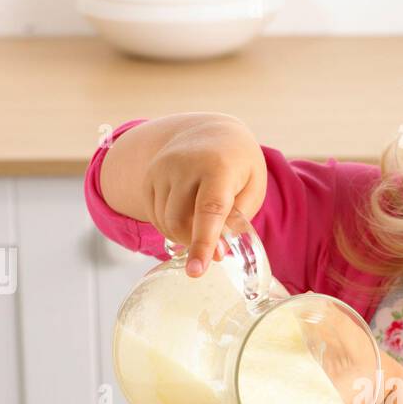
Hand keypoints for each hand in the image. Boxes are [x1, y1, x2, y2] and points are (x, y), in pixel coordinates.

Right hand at [141, 114, 267, 275]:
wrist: (212, 132)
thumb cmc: (239, 165)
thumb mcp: (253, 187)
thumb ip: (237, 220)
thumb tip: (217, 253)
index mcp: (218, 167)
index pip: (209, 211)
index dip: (203, 243)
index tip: (196, 271)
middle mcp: (185, 164)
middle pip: (180, 222)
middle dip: (194, 243)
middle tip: (215, 248)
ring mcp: (162, 169)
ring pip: (165, 223)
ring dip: (183, 236)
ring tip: (201, 226)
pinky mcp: (149, 176)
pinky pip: (154, 216)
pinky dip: (170, 227)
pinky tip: (186, 216)